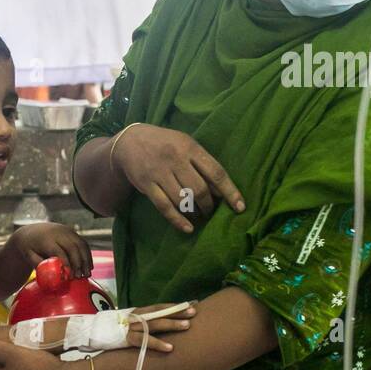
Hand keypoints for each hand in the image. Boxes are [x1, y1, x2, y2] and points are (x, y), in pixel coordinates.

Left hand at [11, 223, 92, 277]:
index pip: (58, 251)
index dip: (65, 264)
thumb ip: (40, 265)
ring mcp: (66, 231)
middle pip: (72, 247)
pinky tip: (89, 266)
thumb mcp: (29, 257)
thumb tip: (53, 277)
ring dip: (86, 260)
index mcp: (46, 239)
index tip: (69, 277)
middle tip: (79, 277)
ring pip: (80, 245)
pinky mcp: (72, 232)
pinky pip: (83, 243)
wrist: (30, 232)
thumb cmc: (29, 248)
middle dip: (78, 263)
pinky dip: (87, 255)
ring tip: (87, 274)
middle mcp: (58, 232)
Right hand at [112, 124, 244, 232]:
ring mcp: (159, 172)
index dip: (230, 192)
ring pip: (183, 199)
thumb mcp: (185, 144)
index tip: (240, 207)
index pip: (216, 172)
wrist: (130, 141)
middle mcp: (175, 159)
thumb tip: (220, 190)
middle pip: (199, 189)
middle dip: (209, 205)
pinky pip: (164, 206)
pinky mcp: (146, 184)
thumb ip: (201, 163)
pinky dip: (177, 220)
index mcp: (190, 147)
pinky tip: (187, 228)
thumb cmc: (165, 144)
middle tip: (210, 211)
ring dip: (195, 212)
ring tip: (199, 217)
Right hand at [124, 302, 195, 352]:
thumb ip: (147, 321)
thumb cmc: (119, 330)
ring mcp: (132, 327)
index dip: (175, 306)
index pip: (160, 307)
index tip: (191, 306)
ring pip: (155, 324)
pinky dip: (158, 344)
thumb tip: (166, 322)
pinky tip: (170, 348)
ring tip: (186, 326)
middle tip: (193, 313)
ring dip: (172, 324)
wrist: (97, 333)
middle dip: (177, 312)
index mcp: (140, 311)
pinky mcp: (128, 338)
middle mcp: (137, 316)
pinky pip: (145, 341)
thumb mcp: (133, 322)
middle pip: (160, 313)